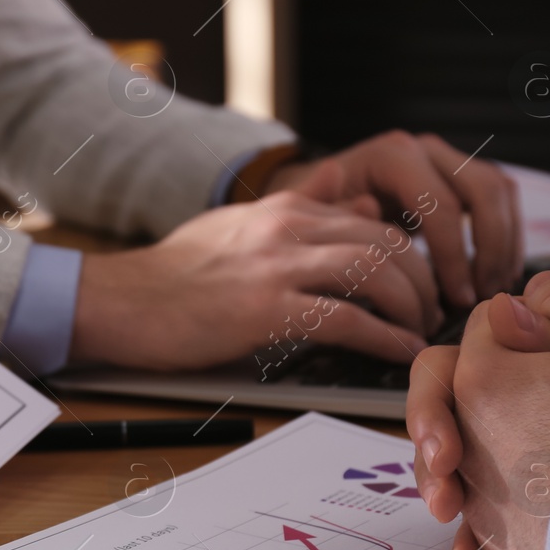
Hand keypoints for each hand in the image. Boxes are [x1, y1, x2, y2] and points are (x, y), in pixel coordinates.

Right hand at [71, 191, 437, 370]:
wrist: (119, 300)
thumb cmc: (174, 274)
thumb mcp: (242, 226)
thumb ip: (301, 212)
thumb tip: (362, 197)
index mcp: (284, 208)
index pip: (374, 218)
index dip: (410, 254)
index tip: (421, 284)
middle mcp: (287, 227)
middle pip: (386, 241)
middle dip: (421, 280)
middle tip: (429, 311)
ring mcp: (276, 266)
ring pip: (376, 272)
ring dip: (409, 306)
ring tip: (417, 332)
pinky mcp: (264, 309)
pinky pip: (346, 318)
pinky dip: (383, 338)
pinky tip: (397, 352)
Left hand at [264, 131, 522, 308]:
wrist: (318, 199)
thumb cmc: (315, 216)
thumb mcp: (318, 221)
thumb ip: (341, 220)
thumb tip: (370, 211)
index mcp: (390, 155)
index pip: (441, 205)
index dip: (454, 256)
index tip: (455, 298)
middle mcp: (423, 148)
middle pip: (483, 189)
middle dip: (490, 248)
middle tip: (482, 296)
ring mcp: (445, 157)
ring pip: (499, 190)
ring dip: (505, 242)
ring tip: (492, 289)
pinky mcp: (459, 173)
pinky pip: (500, 197)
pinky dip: (506, 234)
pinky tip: (495, 273)